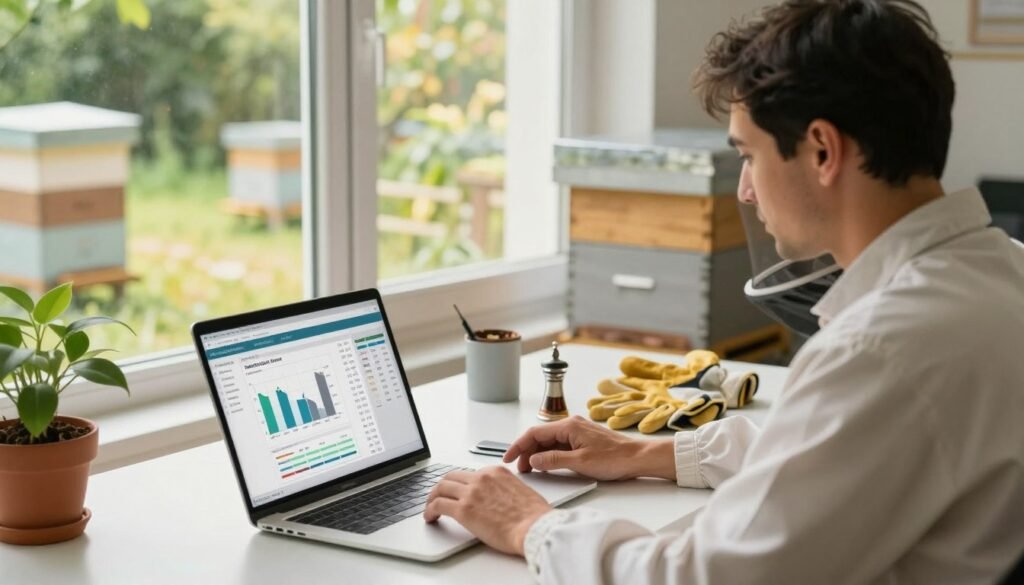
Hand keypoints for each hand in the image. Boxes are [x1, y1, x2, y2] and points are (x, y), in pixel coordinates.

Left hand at [424, 466, 551, 555]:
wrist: (534, 527)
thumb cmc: (533, 515)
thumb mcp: (520, 490)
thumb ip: (504, 489)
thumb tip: (496, 499)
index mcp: (496, 472)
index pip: (469, 474)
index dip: (460, 484)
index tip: (457, 492)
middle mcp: (482, 478)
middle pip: (451, 477)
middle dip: (442, 487)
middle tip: (437, 497)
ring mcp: (471, 492)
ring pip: (441, 488)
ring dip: (432, 498)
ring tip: (430, 508)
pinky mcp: (463, 510)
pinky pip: (438, 505)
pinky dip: (430, 510)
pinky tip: (430, 517)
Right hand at [503, 415, 674, 480]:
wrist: (638, 458)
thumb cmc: (615, 458)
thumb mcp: (580, 462)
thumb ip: (554, 460)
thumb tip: (534, 459)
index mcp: (569, 426)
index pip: (535, 433)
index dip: (518, 446)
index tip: (508, 458)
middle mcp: (571, 425)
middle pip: (540, 436)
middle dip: (526, 451)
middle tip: (519, 468)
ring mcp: (577, 432)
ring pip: (549, 441)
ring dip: (537, 454)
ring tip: (531, 469)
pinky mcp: (582, 440)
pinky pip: (560, 445)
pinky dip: (549, 454)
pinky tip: (547, 465)